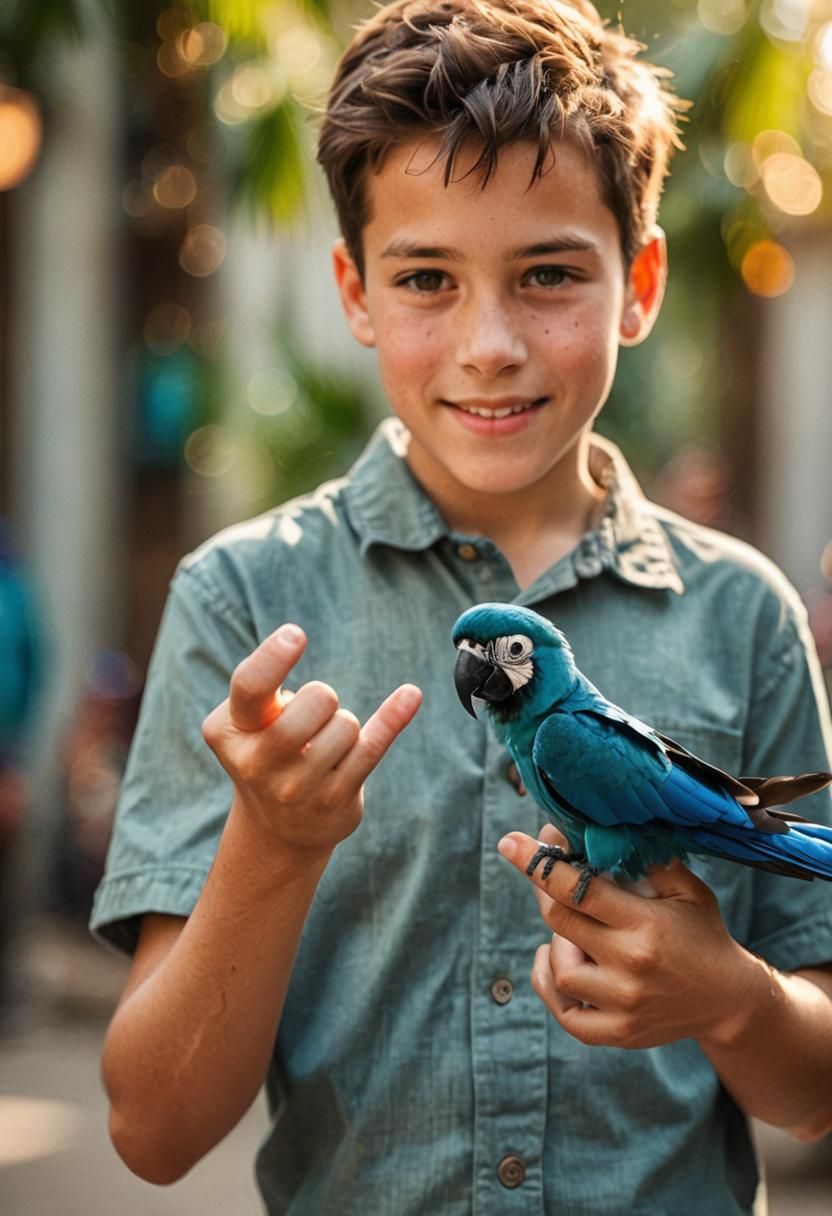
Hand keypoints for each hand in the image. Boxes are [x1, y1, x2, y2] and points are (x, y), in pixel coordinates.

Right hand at [202, 624, 421, 861]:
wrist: (277, 830)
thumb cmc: (265, 751)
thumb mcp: (244, 723)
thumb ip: (263, 694)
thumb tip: (324, 697)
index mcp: (230, 731)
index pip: (251, 687)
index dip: (273, 657)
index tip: (297, 633)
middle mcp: (258, 764)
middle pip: (317, 699)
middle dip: (324, 697)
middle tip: (312, 719)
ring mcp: (298, 788)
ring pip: (346, 724)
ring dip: (343, 725)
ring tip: (323, 747)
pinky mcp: (336, 801)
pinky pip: (372, 746)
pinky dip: (393, 717)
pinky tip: (411, 695)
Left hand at [498, 827, 757, 1048]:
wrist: (731, 1001)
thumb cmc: (703, 934)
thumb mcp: (687, 890)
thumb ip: (648, 861)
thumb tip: (603, 829)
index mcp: (645, 924)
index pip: (578, 888)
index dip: (539, 863)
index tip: (510, 842)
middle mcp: (630, 965)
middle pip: (560, 921)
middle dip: (544, 891)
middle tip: (550, 877)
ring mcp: (623, 1004)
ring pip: (560, 968)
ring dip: (558, 943)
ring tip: (579, 931)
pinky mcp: (618, 1033)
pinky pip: (566, 1014)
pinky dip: (550, 985)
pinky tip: (557, 960)